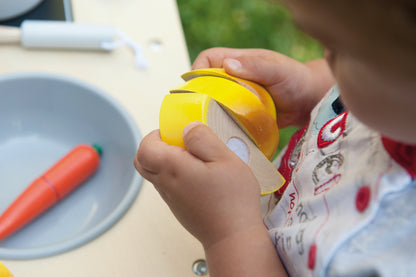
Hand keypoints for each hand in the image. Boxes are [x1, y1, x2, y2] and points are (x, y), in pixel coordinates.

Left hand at [134, 122, 263, 247]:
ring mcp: (171, 199)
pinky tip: (201, 177)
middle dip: (156, 146)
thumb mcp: (225, 159)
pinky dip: (176, 175)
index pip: (144, 147)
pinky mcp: (179, 208)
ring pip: (155, 174)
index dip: (156, 134)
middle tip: (181, 143)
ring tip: (196, 160)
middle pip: (143, 161)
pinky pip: (168, 186)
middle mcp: (165, 184)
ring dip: (167, 161)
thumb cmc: (232, 200)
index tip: (176, 132)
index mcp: (172, 169)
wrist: (233, 238)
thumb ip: (203, 139)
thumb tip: (187, 127)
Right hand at [193, 47, 334, 127]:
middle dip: (200, 95)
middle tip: (200, 111)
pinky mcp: (242, 112)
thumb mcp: (277, 71)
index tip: (196, 88)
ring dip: (210, 111)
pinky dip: (222, 122)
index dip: (198, 70)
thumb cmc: (296, 80)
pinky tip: (223, 132)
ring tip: (210, 124)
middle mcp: (234, 78)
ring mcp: (238, 96)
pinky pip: (226, 116)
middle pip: (206, 82)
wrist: (310, 102)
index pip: (208, 59)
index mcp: (239, 61)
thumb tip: (227, 65)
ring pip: (214, 101)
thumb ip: (255, 67)